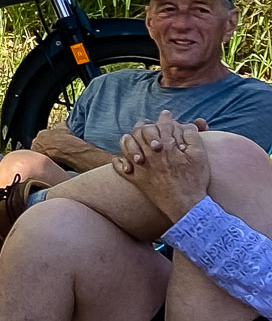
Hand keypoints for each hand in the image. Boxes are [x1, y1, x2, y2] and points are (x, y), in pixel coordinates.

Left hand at [114, 109, 210, 223]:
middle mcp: (151, 154)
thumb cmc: (195, 180)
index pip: (162, 125)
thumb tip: (186, 124)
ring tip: (133, 138)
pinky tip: (123, 158)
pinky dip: (119, 161)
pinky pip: (119, 167)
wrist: (186, 205)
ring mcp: (141, 167)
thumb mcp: (200, 156)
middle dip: (146, 125)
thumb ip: (192, 137)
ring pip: (127, 145)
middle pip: (141, 131)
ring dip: (130, 139)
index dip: (165, 118)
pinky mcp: (135, 179)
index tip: (166, 115)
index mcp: (167, 147)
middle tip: (148, 124)